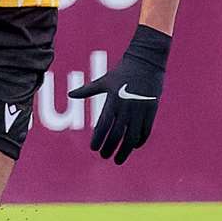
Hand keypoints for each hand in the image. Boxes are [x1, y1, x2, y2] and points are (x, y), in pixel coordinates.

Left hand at [67, 25, 170, 164]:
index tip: (93, 149)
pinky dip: (139, 141)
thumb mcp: (104, 80)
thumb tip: (70, 94)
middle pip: (117, 134)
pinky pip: (145, 131)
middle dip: (110, 148)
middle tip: (104, 157)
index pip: (103, 125)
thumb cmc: (122, 70)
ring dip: (124, 151)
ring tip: (118, 160)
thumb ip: (87, 90)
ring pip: (132, 137)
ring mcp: (140, 110)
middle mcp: (126, 107)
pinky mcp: (151, 110)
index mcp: (113, 100)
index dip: (98, 139)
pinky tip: (133, 147)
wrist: (147, 61)